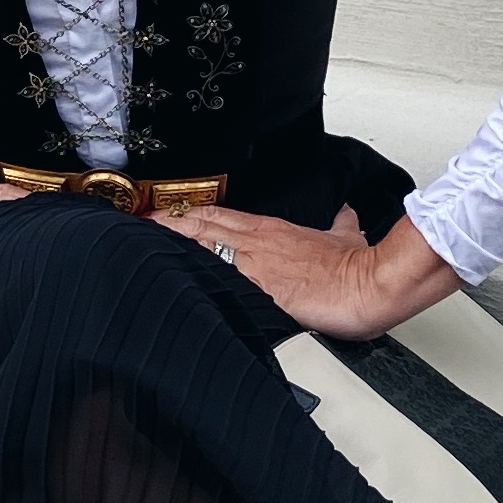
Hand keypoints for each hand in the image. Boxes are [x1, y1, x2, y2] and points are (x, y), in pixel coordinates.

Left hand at [152, 205, 460, 338]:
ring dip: (167, 242)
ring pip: (197, 244)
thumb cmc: (356, 268)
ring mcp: (251, 263)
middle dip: (165, 224)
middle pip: (199, 226)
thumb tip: (344, 215)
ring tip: (137, 240)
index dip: (188, 216)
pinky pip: (210, 275)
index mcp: (271, 231)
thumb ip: (340, 226)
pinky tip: (163, 273)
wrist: (368, 284)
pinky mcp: (254, 288)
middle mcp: (255, 242)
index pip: (219, 216)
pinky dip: (184, 271)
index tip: (163, 215)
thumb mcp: (346, 237)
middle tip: (135, 222)